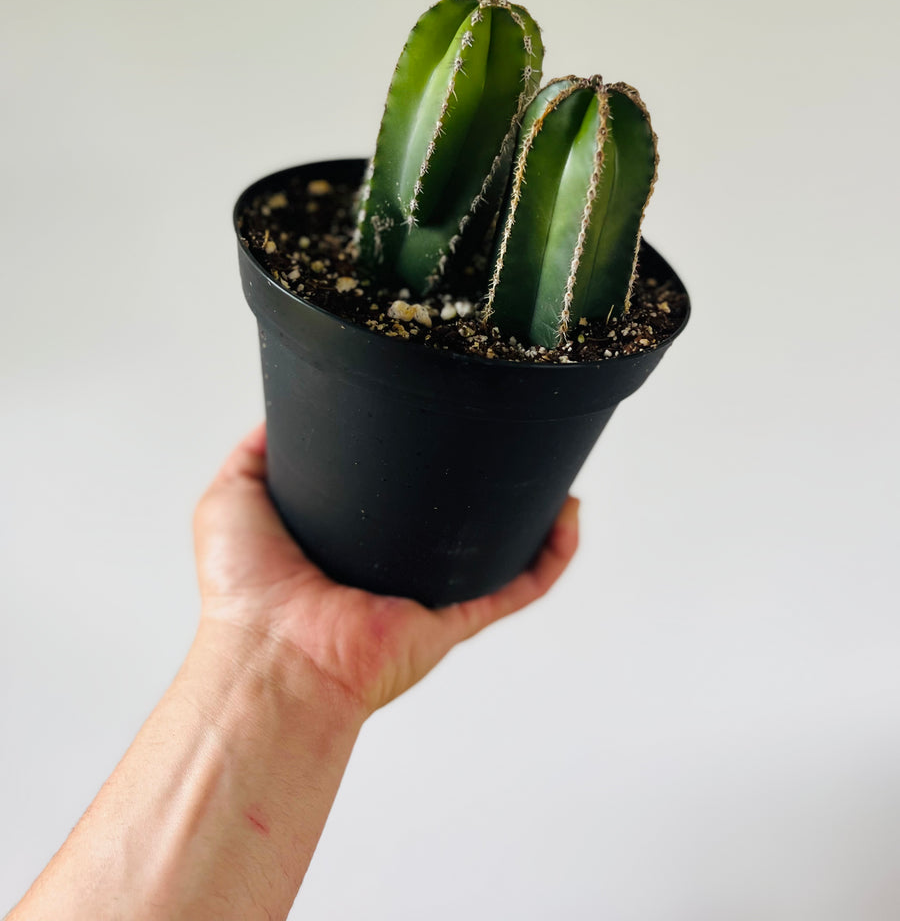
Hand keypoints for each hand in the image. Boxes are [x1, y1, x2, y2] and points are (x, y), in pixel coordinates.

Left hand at [194, 422, 578, 715]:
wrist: (270, 654)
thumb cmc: (244, 592)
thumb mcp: (233, 497)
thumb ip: (255, 452)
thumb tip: (280, 411)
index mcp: (352, 542)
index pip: (401, 496)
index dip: (427, 459)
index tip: (449, 418)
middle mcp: (396, 568)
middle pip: (457, 521)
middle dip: (489, 485)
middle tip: (511, 438)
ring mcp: (430, 593)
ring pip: (499, 551)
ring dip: (534, 515)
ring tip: (555, 469)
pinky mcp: (455, 618)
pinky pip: (518, 587)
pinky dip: (552, 557)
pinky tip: (568, 515)